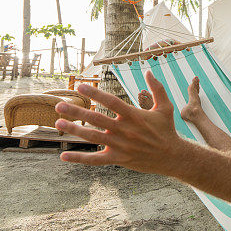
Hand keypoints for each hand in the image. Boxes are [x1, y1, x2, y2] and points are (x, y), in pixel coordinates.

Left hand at [54, 71, 186, 175]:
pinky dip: (79, 158)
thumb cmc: (167, 130)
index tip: (80, 86)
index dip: (95, 93)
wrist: (172, 156)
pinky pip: (95, 160)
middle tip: (59, 105)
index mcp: (134, 115)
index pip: (111, 102)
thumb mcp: (165, 107)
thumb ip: (157, 88)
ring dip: (74, 130)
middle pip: (96, 119)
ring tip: (58, 122)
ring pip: (93, 137)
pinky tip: (64, 155)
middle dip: (77, 111)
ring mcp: (120, 146)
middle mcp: (125, 130)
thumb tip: (149, 71)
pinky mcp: (118, 159)